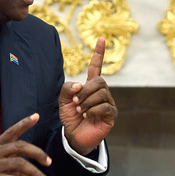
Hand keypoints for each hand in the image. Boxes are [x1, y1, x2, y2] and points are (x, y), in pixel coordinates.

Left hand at [60, 37, 116, 154]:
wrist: (74, 136)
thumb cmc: (71, 118)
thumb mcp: (63, 101)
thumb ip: (67, 89)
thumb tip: (81, 84)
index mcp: (90, 86)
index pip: (96, 67)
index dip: (98, 53)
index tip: (101, 39)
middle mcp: (102, 92)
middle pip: (99, 81)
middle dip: (85, 91)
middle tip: (75, 103)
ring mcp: (108, 103)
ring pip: (102, 93)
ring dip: (87, 102)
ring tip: (80, 111)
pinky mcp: (111, 115)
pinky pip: (105, 106)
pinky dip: (92, 110)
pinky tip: (87, 115)